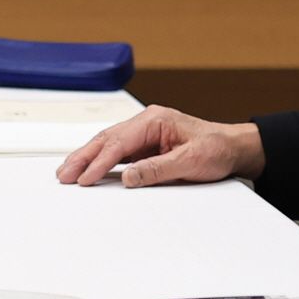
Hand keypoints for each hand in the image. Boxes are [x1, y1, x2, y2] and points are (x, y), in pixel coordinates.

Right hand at [56, 106, 264, 188]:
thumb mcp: (190, 161)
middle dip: (83, 157)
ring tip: (68, 172)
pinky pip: (118, 152)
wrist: (234, 147)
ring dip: (88, 158)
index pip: (120, 142)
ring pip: (108, 144)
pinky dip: (101, 160)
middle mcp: (146, 123)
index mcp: (155, 120)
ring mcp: (144, 133)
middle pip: (106, 140)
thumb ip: (157, 169)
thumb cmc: (217, 149)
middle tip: (64, 174)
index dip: (99, 162)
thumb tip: (128, 178)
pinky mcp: (146, 145)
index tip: (85, 178)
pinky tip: (89, 169)